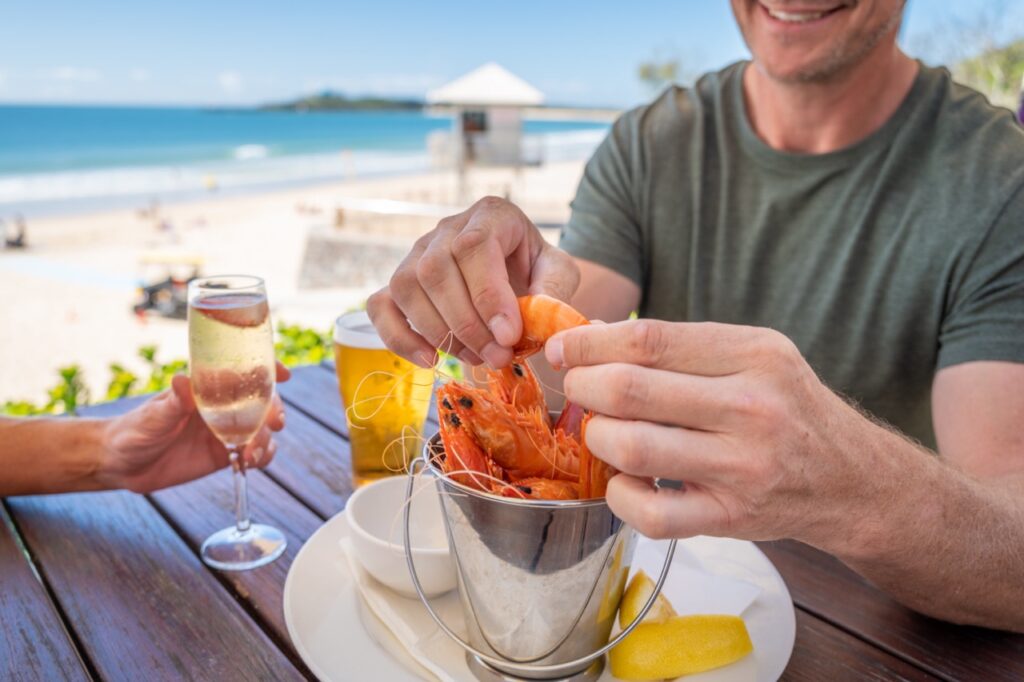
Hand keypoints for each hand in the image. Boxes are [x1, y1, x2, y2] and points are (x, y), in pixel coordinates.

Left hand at [97, 363, 290, 493]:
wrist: (121, 463)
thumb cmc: (133, 430)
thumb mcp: (153, 416)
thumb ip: (174, 402)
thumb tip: (183, 380)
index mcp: (205, 388)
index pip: (242, 372)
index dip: (267, 369)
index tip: (283, 374)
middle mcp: (221, 407)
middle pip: (261, 402)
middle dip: (274, 410)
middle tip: (275, 424)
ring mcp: (225, 430)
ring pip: (262, 429)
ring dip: (266, 439)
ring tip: (252, 455)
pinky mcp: (224, 454)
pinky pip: (254, 452)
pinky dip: (262, 457)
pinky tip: (253, 463)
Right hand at [367, 196, 578, 367]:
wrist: (518, 272)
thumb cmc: (537, 270)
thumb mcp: (559, 273)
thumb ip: (554, 290)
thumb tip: (537, 316)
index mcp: (490, 215)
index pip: (474, 246)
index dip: (488, 294)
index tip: (509, 335)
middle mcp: (446, 229)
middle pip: (436, 270)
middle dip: (467, 324)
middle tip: (498, 357)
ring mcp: (417, 253)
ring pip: (407, 287)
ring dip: (440, 332)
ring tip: (476, 358)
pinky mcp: (399, 283)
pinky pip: (381, 306)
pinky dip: (399, 337)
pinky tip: (430, 360)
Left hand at [549, 320, 892, 548]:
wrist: (852, 479)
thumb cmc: (788, 408)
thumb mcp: (754, 356)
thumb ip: (683, 348)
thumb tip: (596, 338)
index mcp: (754, 354)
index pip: (648, 340)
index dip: (590, 343)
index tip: (563, 349)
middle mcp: (751, 407)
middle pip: (629, 389)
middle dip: (584, 387)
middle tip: (579, 390)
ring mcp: (742, 467)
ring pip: (631, 447)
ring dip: (597, 438)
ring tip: (602, 432)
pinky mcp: (730, 517)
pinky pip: (649, 513)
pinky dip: (619, 496)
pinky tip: (625, 481)